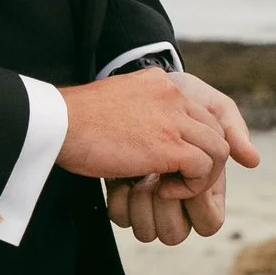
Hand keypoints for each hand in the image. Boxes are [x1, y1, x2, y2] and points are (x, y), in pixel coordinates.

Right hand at [59, 67, 256, 239]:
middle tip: (177, 179)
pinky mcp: (170, 145)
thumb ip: (136, 112)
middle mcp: (173, 95)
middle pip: (216, 129)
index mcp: (159, 83)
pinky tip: (162, 190)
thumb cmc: (73, 122)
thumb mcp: (114, 105)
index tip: (176, 164)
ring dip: (200, 175)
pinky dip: (190, 186)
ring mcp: (174, 119)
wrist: (57, 122)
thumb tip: (139, 134)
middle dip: (205, 159)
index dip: (197, 142)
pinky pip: (203, 168)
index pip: (201, 111)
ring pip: (218, 150)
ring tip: (170, 188)